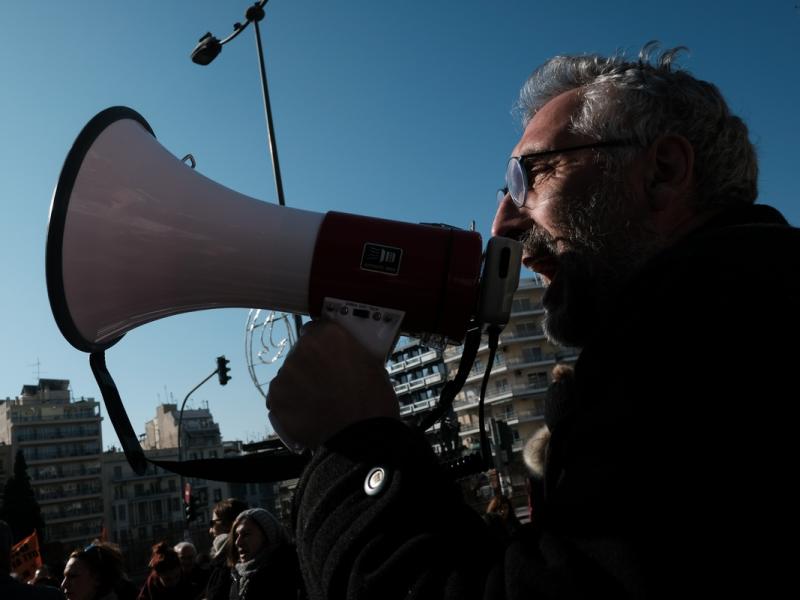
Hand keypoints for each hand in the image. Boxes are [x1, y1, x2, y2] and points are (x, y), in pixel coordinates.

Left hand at [267, 319, 399, 450]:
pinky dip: (290, 404)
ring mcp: (286, 374)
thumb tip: (343, 357)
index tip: (328, 355)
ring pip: (290, 375)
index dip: (323, 344)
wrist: (362, 437)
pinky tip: (306, 414)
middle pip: (301, 352)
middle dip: (311, 365)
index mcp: (328, 335)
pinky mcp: (275, 398)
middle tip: (326, 384)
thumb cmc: (373, 402)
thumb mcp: (371, 364)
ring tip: (318, 403)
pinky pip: (280, 397)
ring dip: (299, 385)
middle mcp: (302, 349)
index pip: (317, 329)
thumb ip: (350, 353)